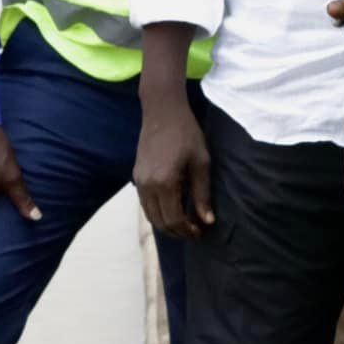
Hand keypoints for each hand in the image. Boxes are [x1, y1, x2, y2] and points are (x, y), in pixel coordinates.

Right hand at [134, 96, 214, 239]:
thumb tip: (207, 221)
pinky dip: (158, 212)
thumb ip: (203, 194)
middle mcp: (147, 186)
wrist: (162, 111)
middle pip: (160, 222)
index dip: (187, 230)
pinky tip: (172, 208)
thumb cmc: (186, 134)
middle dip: (177, 232)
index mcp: (165, 183)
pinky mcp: (136, 176)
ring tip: (184, 224)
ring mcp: (139, 181)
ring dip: (166, 224)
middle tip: (194, 232)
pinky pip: (145, 203)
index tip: (200, 232)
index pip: (174, 219)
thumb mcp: (201, 163)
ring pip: (150, 215)